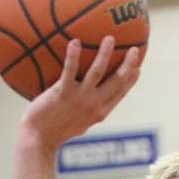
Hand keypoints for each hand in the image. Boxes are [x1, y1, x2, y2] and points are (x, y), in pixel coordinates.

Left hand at [21, 38, 140, 151]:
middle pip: (116, 81)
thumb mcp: (79, 124)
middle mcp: (93, 105)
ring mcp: (79, 99)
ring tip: (110, 39)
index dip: (131, 81)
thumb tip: (93, 106)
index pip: (119, 94)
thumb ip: (88, 112)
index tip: (138, 68)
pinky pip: (69, 70)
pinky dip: (73, 56)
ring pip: (97, 72)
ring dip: (105, 54)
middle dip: (128, 65)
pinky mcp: (63, 94)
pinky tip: (75, 42)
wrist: (39, 140)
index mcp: (99, 113)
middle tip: (134, 48)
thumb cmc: (56, 131)